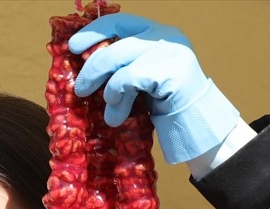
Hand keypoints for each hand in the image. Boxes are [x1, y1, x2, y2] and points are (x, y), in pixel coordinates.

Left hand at [69, 12, 240, 163]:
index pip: (121, 22)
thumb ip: (121, 69)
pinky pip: (130, 77)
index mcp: (157, 33)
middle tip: (80, 89)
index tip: (73, 47)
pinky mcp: (173, 70)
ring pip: (122, 59)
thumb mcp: (140, 81)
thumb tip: (85, 73)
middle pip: (118, 43)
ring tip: (108, 112)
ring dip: (106, 87)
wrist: (196, 124)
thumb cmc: (166, 105)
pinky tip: (117, 114)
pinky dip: (118, 95)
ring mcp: (172, 50)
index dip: (94, 32)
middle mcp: (166, 36)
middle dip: (93, 67)